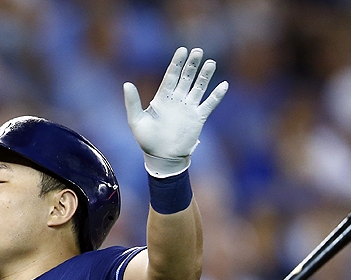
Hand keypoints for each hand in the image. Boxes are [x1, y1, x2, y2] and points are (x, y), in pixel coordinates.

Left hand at [124, 47, 227, 176]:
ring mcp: (188, 108)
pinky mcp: (198, 118)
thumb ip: (132, 102)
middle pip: (186, 77)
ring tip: (211, 62)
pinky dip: (216, 95)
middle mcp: (177, 100)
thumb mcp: (136, 121)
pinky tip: (224, 85)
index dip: (177, 63)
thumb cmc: (147, 141)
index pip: (171, 75)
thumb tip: (127, 84)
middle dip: (192, 64)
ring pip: (199, 87)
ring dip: (205, 75)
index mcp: (163, 98)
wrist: (162, 158)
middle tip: (198, 51)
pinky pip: (209, 104)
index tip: (182, 50)